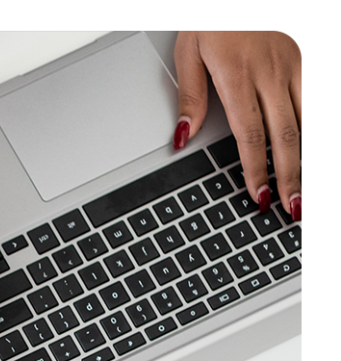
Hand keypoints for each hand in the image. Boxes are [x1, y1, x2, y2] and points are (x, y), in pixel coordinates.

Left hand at [174, 30, 301, 218]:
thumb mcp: (187, 52)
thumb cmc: (211, 17)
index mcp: (237, 75)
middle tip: (292, 206)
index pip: (250, 135)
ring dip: (305, 155)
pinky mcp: (302, 56)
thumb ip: (190, 97)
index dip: (256, 170)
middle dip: (290, 174)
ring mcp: (292, 63)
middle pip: (286, 134)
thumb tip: (182, 137)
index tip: (259, 196)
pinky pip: (312, 97)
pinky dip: (312, 123)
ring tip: (302, 185)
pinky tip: (308, 146)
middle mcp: (271, 72)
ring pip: (306, 118)